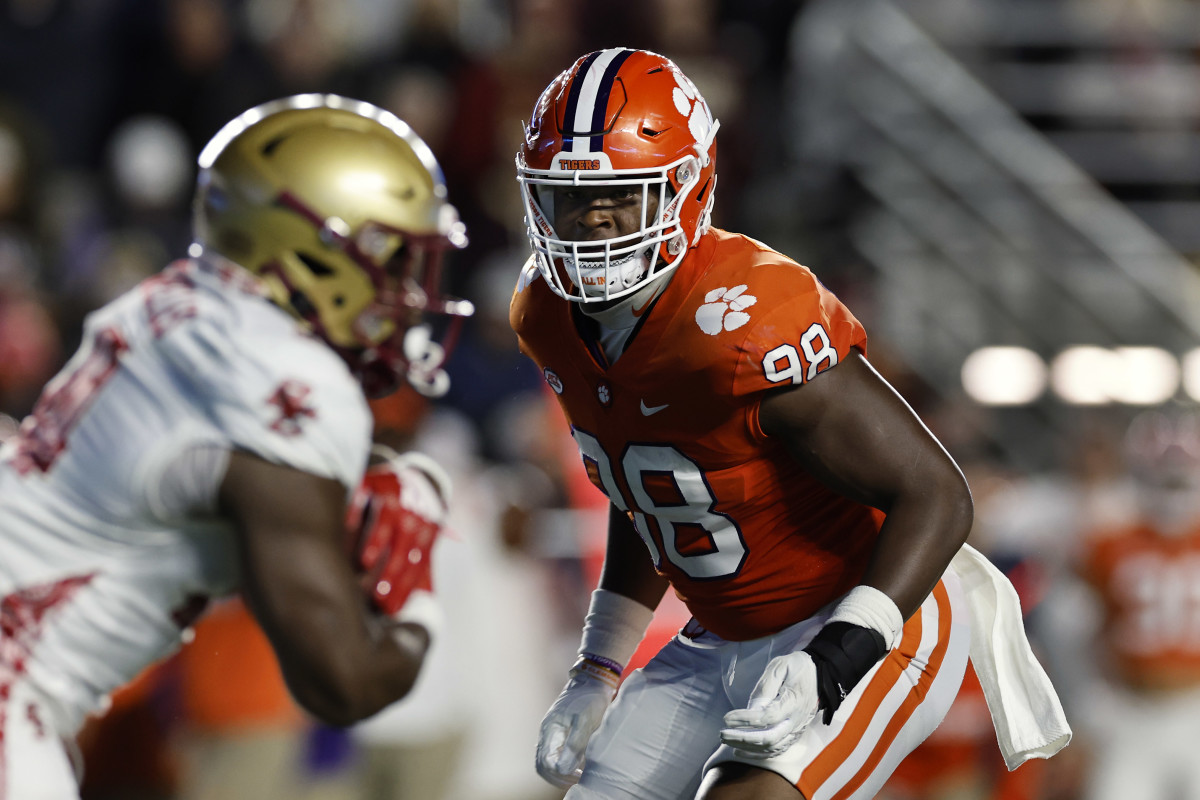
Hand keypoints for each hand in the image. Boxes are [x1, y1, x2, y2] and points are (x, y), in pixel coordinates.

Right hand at [345, 451, 449, 615]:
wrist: (405, 474)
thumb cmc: (405, 519)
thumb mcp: (414, 542)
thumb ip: (413, 568)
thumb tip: (408, 609)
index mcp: (429, 528)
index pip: (420, 560)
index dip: (406, 586)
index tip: (390, 609)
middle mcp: (417, 508)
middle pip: (409, 541)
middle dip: (394, 570)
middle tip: (377, 596)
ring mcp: (399, 491)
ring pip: (393, 517)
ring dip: (379, 540)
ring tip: (365, 564)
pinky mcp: (379, 478)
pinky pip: (371, 493)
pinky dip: (359, 509)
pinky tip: (349, 526)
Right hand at [535, 659, 617, 787]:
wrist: (594, 680)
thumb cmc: (589, 698)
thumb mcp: (584, 721)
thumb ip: (573, 745)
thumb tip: (562, 769)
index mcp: (549, 730)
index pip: (544, 763)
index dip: (559, 775)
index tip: (578, 777)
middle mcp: (548, 734)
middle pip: (544, 765)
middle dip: (559, 777)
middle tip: (579, 780)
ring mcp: (555, 734)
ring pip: (551, 762)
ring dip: (563, 772)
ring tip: (582, 776)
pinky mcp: (564, 734)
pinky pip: (560, 755)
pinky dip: (568, 764)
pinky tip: (583, 766)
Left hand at [720, 651, 819, 757]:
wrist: (821, 675)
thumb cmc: (797, 667)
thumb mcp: (780, 666)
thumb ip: (765, 686)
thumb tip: (751, 708)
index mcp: (793, 702)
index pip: (767, 717)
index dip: (745, 720)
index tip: (726, 718)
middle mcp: (796, 720)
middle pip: (769, 738)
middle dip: (743, 739)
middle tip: (722, 734)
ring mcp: (797, 729)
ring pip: (772, 747)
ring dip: (747, 748)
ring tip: (727, 741)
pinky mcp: (795, 734)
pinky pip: (777, 750)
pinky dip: (758, 754)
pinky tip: (741, 750)